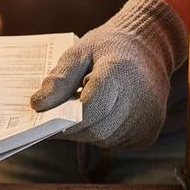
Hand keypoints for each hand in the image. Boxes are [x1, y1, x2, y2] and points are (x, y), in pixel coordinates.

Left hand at [30, 0, 187, 148]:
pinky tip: (102, 116)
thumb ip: (59, 78)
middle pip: (93, 129)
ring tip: (84, 110)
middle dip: (72, 127)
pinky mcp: (147, 134)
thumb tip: (38, 105)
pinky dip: (102, 133)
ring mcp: (146, 119)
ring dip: (86, 131)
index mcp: (120, 72)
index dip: (64, 118)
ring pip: (102, 139)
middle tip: (61, 115)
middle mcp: (139, 99)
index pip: (88, 109)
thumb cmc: (109, 49)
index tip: (48, 116)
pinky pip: (114, 142)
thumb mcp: (80, 51)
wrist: (151, 47)